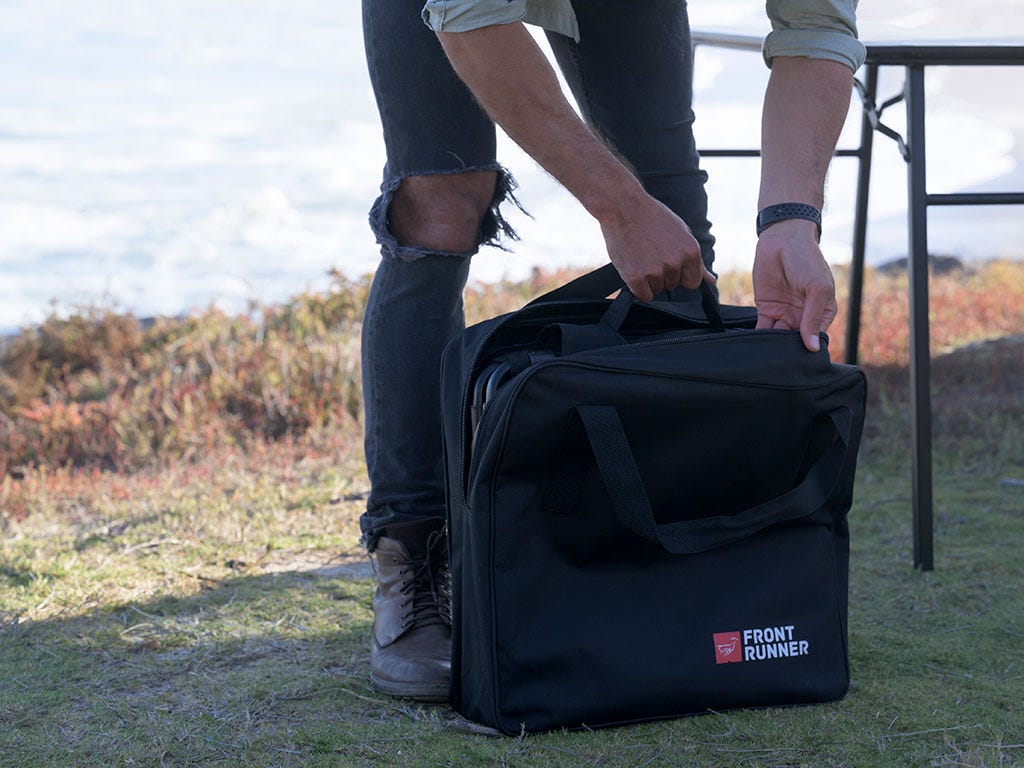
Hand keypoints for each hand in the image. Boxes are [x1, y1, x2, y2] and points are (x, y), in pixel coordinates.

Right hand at [599, 190, 713, 301]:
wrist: (622, 206)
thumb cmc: (653, 218)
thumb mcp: (682, 233)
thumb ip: (697, 261)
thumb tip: (712, 281)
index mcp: (691, 252)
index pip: (693, 282)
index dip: (681, 275)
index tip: (669, 263)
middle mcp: (675, 263)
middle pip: (672, 285)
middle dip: (662, 274)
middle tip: (650, 253)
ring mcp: (655, 271)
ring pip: (656, 289)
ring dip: (648, 279)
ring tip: (640, 255)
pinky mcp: (635, 277)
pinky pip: (642, 295)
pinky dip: (637, 287)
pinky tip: (633, 266)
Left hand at [752, 219, 836, 351]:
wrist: (782, 240)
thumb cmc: (807, 260)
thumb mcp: (817, 287)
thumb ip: (814, 317)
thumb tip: (812, 346)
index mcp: (823, 312)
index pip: (817, 337)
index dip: (809, 349)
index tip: (800, 362)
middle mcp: (804, 316)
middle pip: (797, 341)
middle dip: (789, 351)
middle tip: (781, 364)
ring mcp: (785, 313)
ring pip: (779, 337)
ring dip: (773, 346)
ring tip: (767, 358)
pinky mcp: (767, 309)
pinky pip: (763, 328)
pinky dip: (758, 338)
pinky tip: (755, 347)